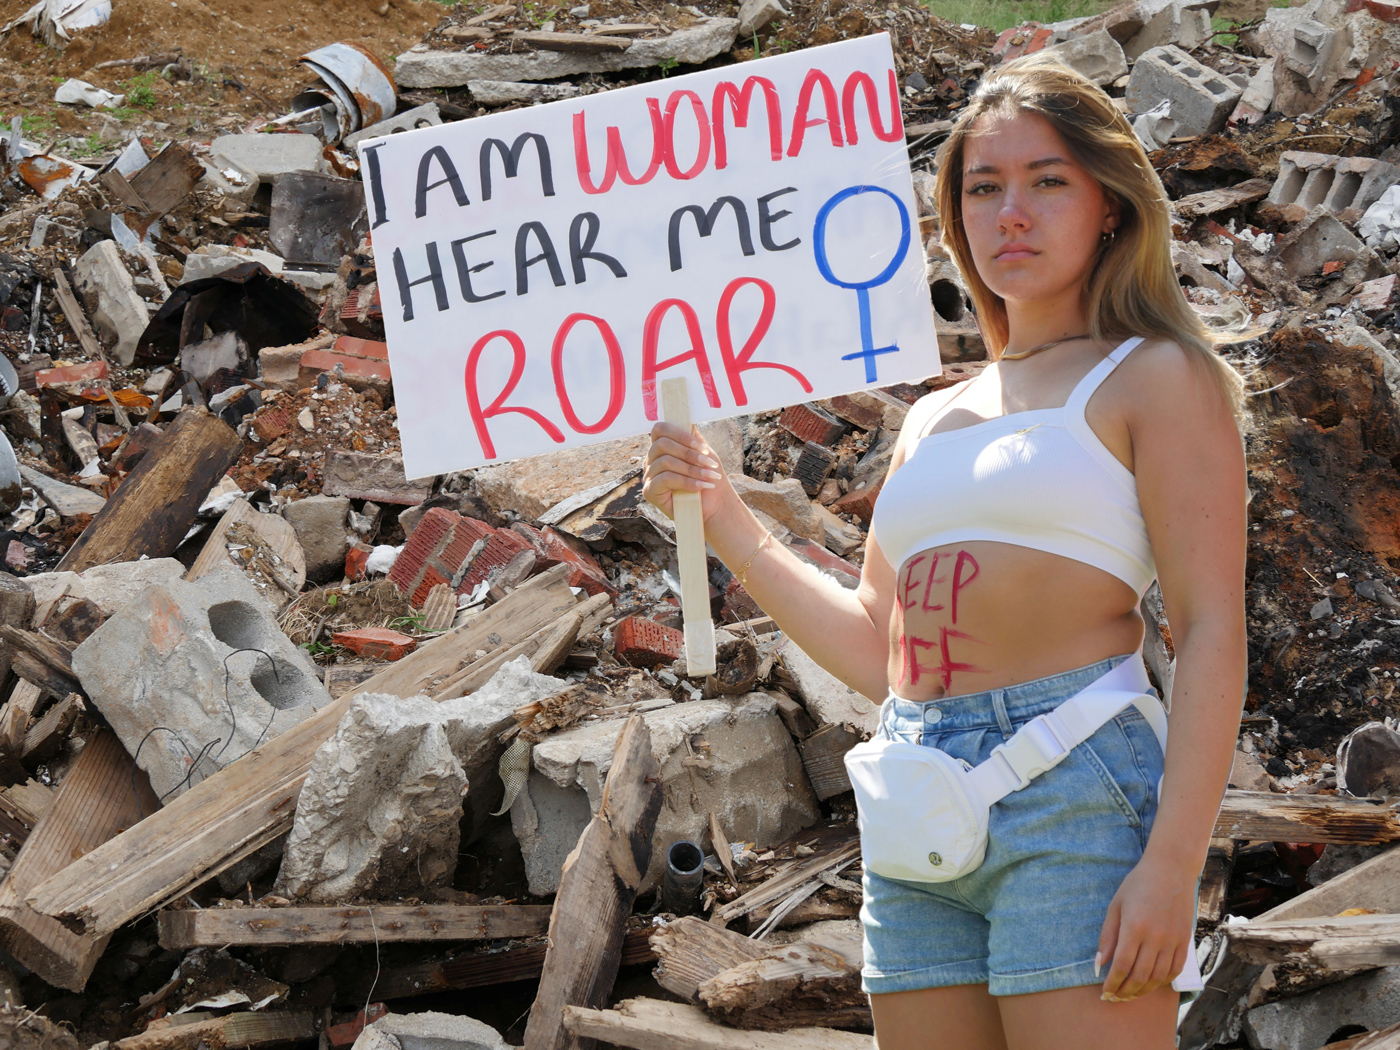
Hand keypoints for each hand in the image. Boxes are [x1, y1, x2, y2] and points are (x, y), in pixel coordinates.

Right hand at [642, 422, 731, 522]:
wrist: (713, 507)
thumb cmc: (708, 478)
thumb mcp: (703, 454)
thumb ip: (693, 438)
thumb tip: (687, 421)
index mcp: (662, 448)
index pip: (660, 430)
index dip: (680, 434)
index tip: (702, 447)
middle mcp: (651, 460)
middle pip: (662, 445)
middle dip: (689, 454)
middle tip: (710, 463)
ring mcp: (649, 476)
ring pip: (665, 462)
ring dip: (691, 469)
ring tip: (709, 476)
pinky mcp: (649, 492)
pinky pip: (665, 479)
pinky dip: (686, 482)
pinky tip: (701, 486)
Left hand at [1097, 856, 1196, 1001]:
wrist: (1171, 870)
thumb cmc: (1138, 884)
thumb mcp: (1116, 905)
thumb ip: (1107, 936)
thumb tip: (1099, 963)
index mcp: (1135, 927)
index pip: (1122, 965)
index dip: (1113, 983)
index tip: (1104, 992)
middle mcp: (1156, 937)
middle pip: (1140, 975)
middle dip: (1125, 991)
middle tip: (1115, 998)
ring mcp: (1173, 940)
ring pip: (1158, 977)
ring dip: (1143, 990)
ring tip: (1130, 994)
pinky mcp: (1185, 941)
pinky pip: (1175, 970)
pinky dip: (1162, 982)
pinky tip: (1150, 984)